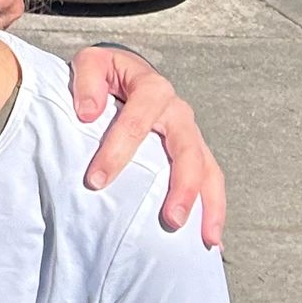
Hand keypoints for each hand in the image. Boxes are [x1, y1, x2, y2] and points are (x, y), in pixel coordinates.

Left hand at [70, 46, 224, 248]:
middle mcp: (177, 112)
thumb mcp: (91, 63)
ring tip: (206, 239)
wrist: (123, 73)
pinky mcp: (193, 151)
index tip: (95, 181)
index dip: (117, 151)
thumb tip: (88, 112)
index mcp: (152, 88)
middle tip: (170, 219)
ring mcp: (189, 133)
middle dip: (182, 186)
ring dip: (209, 204)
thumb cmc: (105, 74)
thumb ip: (87, 81)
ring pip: (207, 169)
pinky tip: (211, 239)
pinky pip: (209, 179)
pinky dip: (213, 208)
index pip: (136, 121)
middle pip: (187, 150)